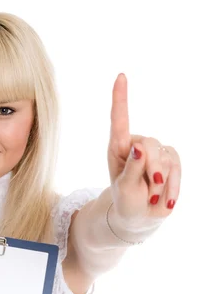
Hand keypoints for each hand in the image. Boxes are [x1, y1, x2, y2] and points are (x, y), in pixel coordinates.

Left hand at [107, 73, 180, 230]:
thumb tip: (139, 147)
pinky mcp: (170, 159)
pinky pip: (177, 164)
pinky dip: (173, 184)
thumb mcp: (124, 189)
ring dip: (159, 181)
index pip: (119, 120)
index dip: (120, 98)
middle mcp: (136, 145)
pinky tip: (166, 200)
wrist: (140, 217)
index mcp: (118, 148)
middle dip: (150, 169)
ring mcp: (155, 151)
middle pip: (149, 144)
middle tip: (149, 190)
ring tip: (151, 195)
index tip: (120, 76)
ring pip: (164, 156)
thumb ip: (130, 169)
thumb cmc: (126, 202)